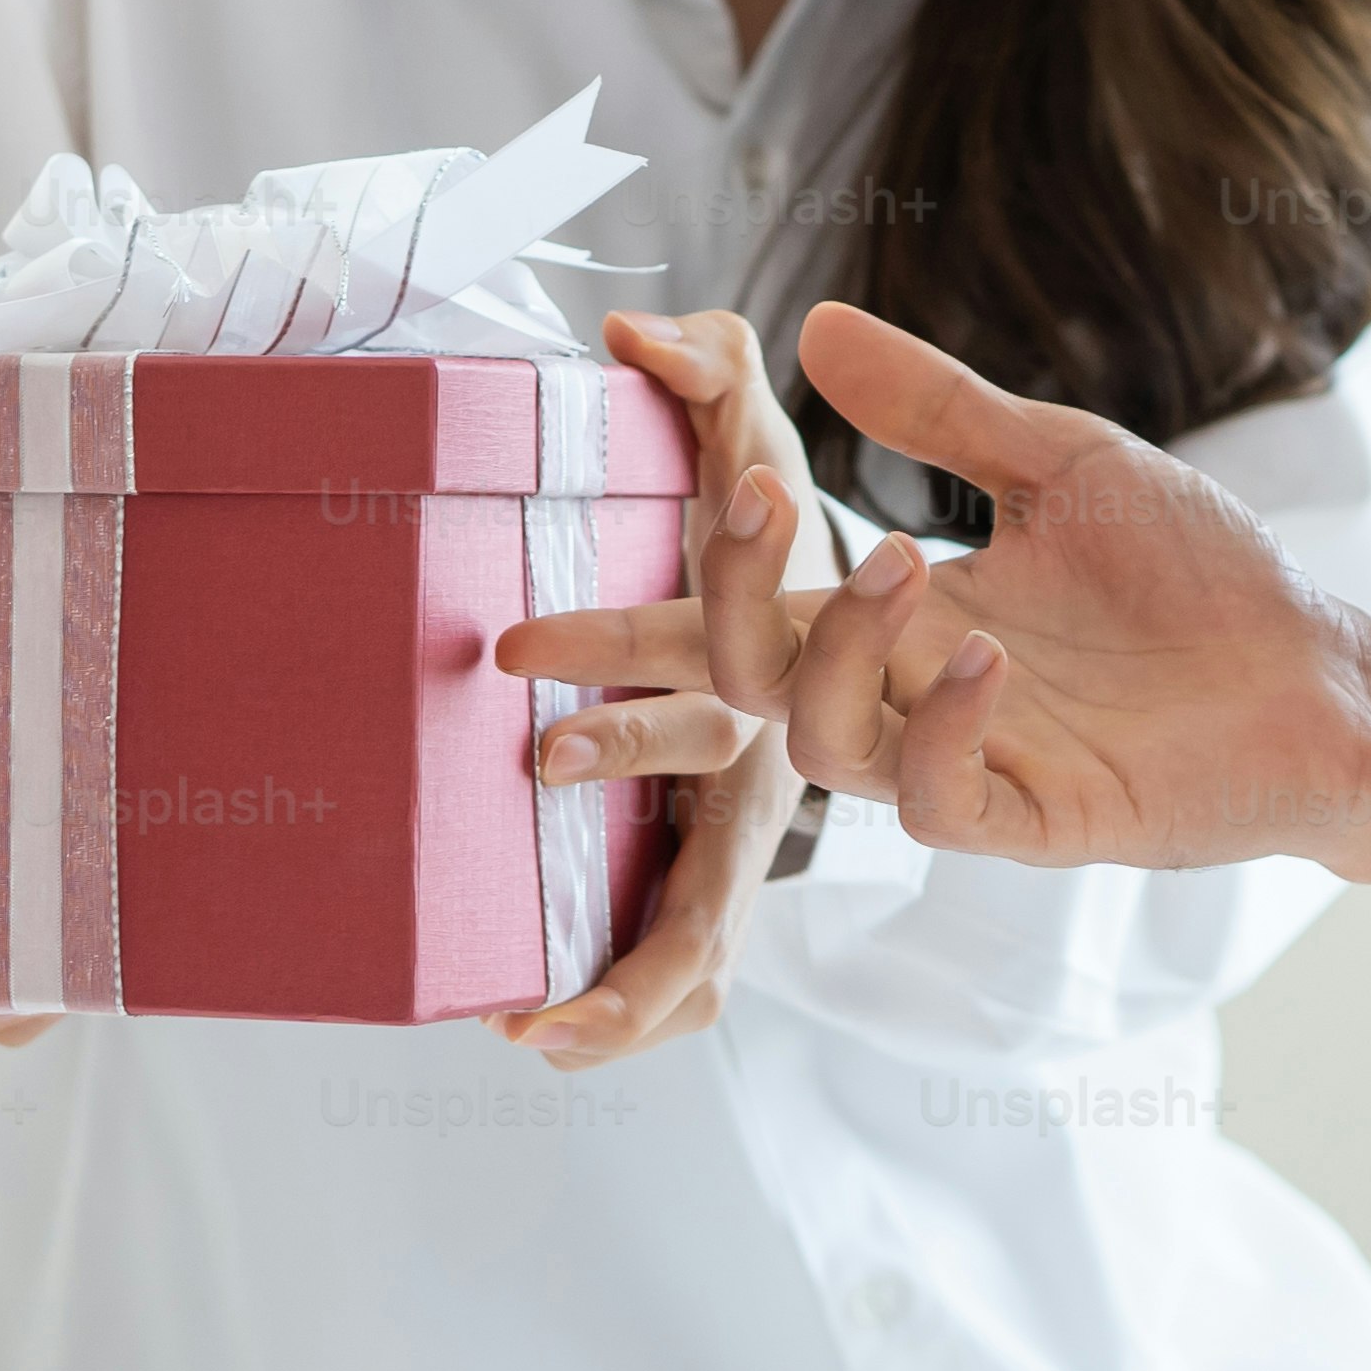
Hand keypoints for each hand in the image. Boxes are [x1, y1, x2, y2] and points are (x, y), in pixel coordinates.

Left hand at [458, 306, 805, 1067]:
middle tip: (519, 859)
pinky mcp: (722, 874)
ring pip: (710, 938)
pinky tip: (540, 1035)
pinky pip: (692, 961)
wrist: (854, 614)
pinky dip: (635, 1007)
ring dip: (633, 992)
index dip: (617, 652)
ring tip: (534, 1034)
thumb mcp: (749, 428)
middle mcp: (771, 756)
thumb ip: (707, 369)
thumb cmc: (772, 512)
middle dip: (615, 866)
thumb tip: (637, 336)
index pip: (701, 650)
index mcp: (778, 653)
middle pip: (709, 833)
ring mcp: (749, 827)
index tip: (516, 654)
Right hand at [495, 301, 1370, 875]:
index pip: (729, 616)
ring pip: (822, 743)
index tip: (522, 610)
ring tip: (908, 558)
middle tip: (738, 506)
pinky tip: (990, 655)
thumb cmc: (1197, 579)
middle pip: (738, 680)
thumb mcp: (1060, 461)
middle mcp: (901, 698)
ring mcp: (963, 766)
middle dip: (683, 623)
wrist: (1321, 673)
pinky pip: (942, 801)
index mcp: (890, 620)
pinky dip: (946, 725)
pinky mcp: (1036, 822)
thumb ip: (935, 407)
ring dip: (840, 645)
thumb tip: (810, 327)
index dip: (628, 614)